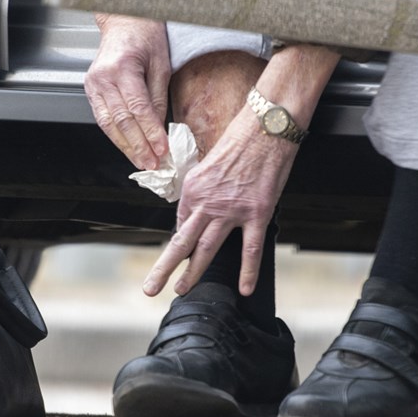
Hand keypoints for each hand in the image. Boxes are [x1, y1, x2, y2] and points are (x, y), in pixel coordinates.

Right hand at [84, 14, 170, 169]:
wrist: (123, 21)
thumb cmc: (144, 35)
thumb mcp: (161, 65)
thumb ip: (158, 99)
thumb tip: (160, 129)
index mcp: (123, 68)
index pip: (138, 109)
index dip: (150, 133)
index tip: (162, 150)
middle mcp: (104, 77)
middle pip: (122, 121)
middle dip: (138, 146)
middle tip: (152, 164)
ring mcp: (94, 84)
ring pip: (109, 124)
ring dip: (126, 147)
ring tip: (140, 161)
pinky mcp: (90, 89)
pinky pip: (102, 118)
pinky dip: (115, 136)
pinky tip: (127, 147)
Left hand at [142, 109, 296, 297]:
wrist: (267, 126)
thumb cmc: (240, 139)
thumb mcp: (209, 163)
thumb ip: (203, 189)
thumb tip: (200, 208)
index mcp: (192, 189)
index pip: (181, 222)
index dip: (180, 238)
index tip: (177, 252)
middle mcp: (207, 203)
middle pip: (181, 242)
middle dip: (164, 268)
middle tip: (151, 288)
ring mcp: (231, 211)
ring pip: (206, 249)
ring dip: (192, 273)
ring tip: (181, 290)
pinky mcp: (256, 214)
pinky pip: (251, 249)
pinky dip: (247, 271)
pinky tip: (245, 288)